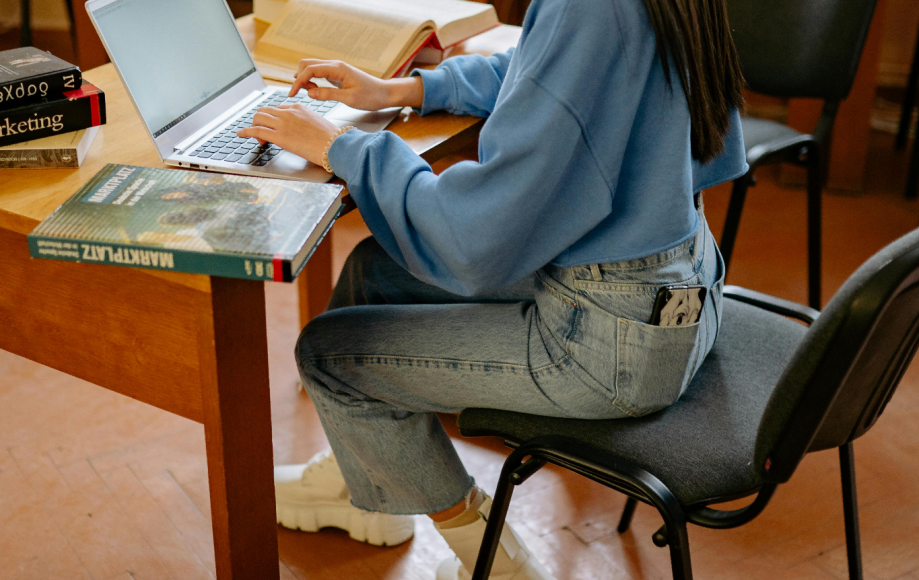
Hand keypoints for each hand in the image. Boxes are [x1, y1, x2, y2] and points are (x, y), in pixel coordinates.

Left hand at [236, 104, 338, 165]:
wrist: (335, 145)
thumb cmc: (331, 139)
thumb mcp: (316, 124)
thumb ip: (304, 123)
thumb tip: (299, 131)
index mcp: (298, 107)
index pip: (277, 109)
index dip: (272, 119)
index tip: (273, 129)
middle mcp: (288, 112)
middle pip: (264, 111)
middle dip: (260, 121)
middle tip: (263, 135)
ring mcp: (283, 123)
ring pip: (258, 118)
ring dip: (254, 127)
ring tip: (259, 139)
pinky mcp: (279, 135)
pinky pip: (256, 130)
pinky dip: (245, 132)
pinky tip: (241, 134)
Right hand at [290, 59, 423, 109]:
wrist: (384, 94)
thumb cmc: (371, 96)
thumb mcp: (350, 98)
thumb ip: (329, 95)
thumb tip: (310, 93)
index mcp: (337, 68)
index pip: (310, 70)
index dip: (298, 81)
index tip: (292, 94)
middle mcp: (335, 65)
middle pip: (307, 64)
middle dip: (299, 77)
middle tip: (301, 94)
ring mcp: (335, 69)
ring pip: (312, 68)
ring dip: (305, 79)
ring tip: (311, 93)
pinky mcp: (336, 75)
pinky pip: (318, 74)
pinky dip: (312, 81)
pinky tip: (315, 91)